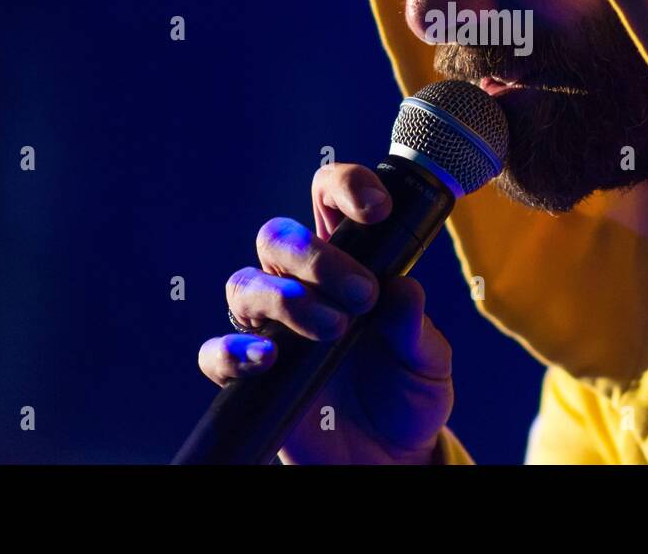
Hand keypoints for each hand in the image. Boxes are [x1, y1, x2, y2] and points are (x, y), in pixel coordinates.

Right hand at [197, 162, 454, 463]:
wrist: (391, 460)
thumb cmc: (409, 396)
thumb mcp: (429, 361)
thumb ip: (416, 326)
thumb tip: (402, 289)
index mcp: (348, 266)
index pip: (328, 201)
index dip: (346, 189)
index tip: (376, 209)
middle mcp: (303, 289)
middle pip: (277, 238)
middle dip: (316, 256)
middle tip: (362, 294)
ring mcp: (273, 331)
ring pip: (245, 284)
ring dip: (286, 298)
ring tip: (333, 329)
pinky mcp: (252, 378)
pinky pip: (218, 353)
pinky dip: (234, 352)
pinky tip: (268, 358)